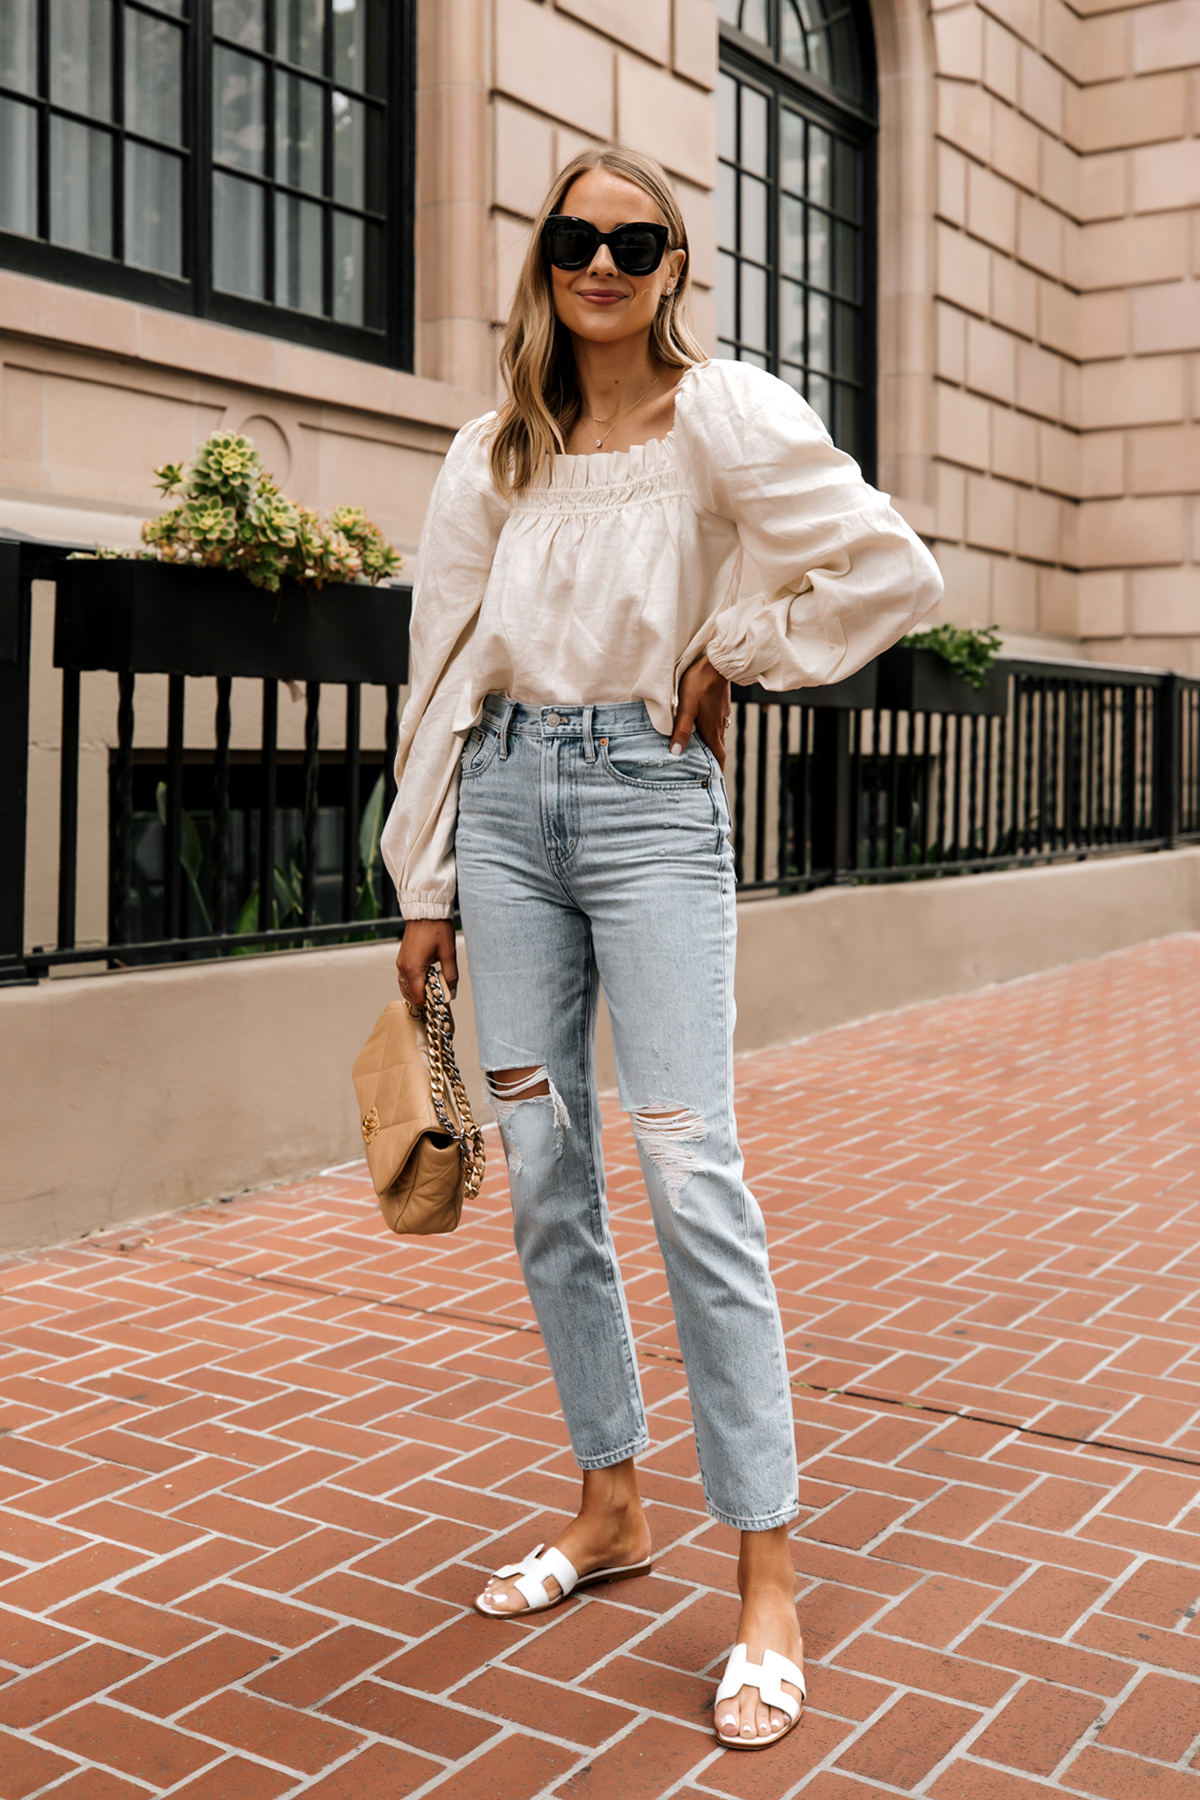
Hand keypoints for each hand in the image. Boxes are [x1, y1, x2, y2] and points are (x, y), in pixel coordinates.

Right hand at [396, 919, 458, 1007]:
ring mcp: (400, 963)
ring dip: (419, 990)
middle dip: (425, 997)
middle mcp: (403, 968)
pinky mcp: (401, 959)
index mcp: (413, 968)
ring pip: (406, 987)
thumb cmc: (436, 928)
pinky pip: (405, 978)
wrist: (426, 911)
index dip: (430, 1002)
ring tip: (434, 984)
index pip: (418, 997)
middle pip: (410, 995)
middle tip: (439, 992)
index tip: (441, 999)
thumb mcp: (448, 953)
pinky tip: (427, 977)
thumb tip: (451, 992)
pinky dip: (414, 982)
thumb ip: (450, 976)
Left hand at [671, 654, 731, 770]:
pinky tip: (703, 729)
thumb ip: (681, 730)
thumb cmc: (699, 683)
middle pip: (718, 749)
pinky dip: (711, 733)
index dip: (717, 772)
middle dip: (713, 762)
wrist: (717, 663)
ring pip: (717, 737)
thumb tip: (676, 753)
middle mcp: (720, 726)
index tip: (714, 783)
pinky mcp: (720, 706)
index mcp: (712, 731)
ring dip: (711, 747)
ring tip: (701, 753)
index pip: (719, 757)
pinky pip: (717, 725)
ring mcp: (722, 716)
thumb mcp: (686, 708)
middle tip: (704, 772)